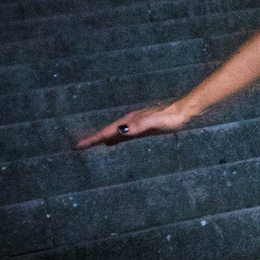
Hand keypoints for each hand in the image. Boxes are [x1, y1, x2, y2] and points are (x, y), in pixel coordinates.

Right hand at [74, 102, 191, 149]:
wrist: (183, 112)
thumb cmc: (171, 119)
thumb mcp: (156, 123)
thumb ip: (140, 126)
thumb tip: (121, 130)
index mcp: (129, 122)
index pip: (106, 133)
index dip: (92, 140)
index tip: (77, 146)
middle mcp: (129, 122)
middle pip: (106, 132)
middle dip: (91, 139)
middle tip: (76, 147)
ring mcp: (134, 125)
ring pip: (112, 133)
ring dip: (99, 139)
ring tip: (87, 145)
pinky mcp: (140, 128)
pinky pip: (122, 135)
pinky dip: (112, 139)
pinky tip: (110, 143)